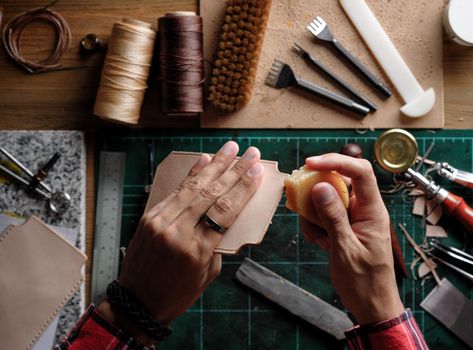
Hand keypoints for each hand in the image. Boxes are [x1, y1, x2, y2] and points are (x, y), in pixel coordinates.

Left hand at [98, 141, 263, 343]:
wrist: (138, 302)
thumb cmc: (179, 292)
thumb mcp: (208, 273)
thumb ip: (217, 242)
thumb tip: (227, 213)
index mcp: (197, 249)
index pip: (225, 210)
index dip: (243, 188)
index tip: (257, 171)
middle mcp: (177, 231)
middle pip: (211, 193)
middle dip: (234, 170)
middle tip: (250, 152)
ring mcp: (160, 221)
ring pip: (193, 187)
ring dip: (214, 165)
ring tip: (230, 148)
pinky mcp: (150, 217)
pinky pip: (175, 191)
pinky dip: (191, 175)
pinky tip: (204, 160)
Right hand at [301, 153, 403, 324]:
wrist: (371, 306)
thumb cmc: (365, 282)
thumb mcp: (345, 249)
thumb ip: (333, 217)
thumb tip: (320, 186)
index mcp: (373, 210)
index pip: (361, 172)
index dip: (337, 161)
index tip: (310, 163)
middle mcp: (364, 209)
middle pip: (339, 182)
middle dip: (317, 192)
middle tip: (300, 201)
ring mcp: (353, 218)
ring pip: (327, 200)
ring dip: (314, 215)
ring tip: (318, 238)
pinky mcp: (344, 227)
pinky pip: (324, 216)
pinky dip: (316, 226)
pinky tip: (320, 243)